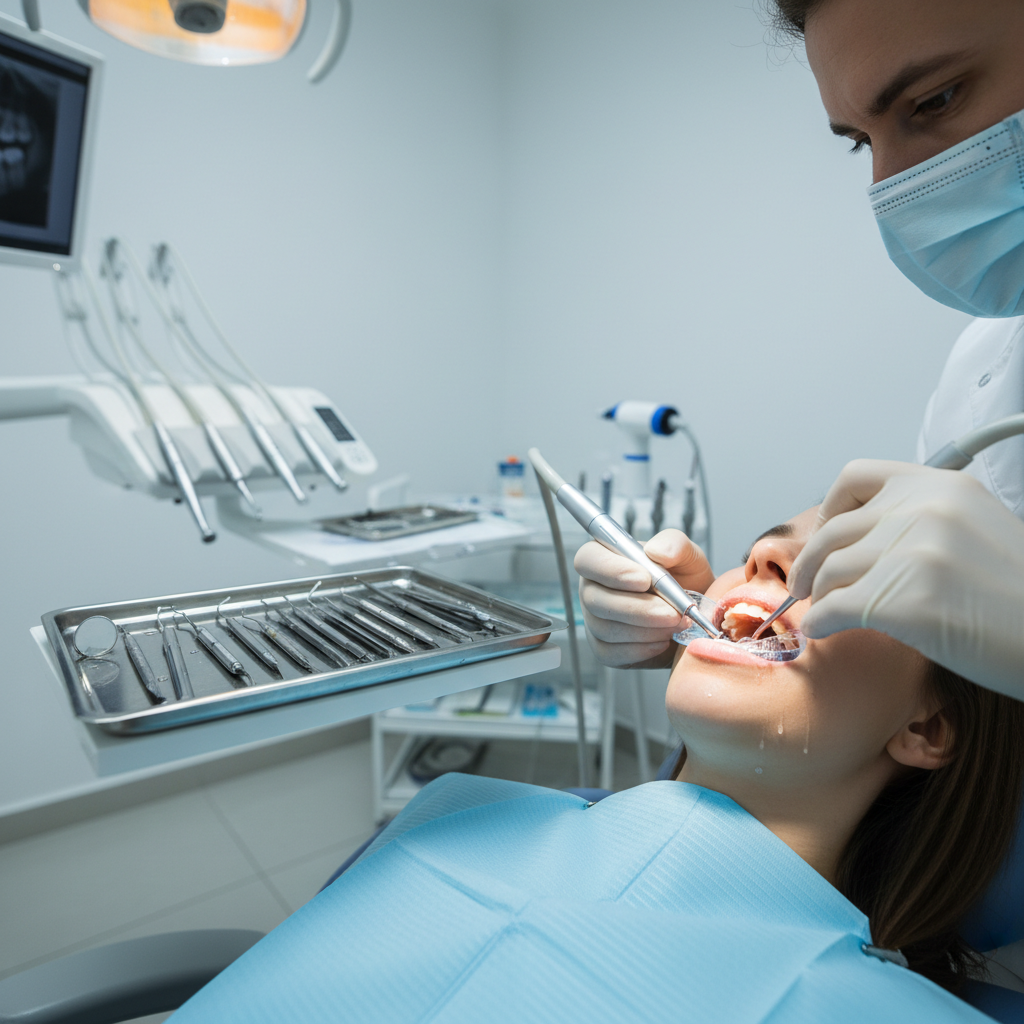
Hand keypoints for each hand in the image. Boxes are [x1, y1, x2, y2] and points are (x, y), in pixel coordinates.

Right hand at [575, 529, 714, 668]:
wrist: (694, 616)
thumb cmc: (685, 580)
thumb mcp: (688, 556)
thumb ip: (674, 544)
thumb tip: (655, 551)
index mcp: (606, 558)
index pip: (588, 559)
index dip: (611, 570)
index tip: (644, 580)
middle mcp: (593, 588)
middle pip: (596, 599)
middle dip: (638, 608)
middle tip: (673, 613)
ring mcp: (594, 620)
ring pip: (606, 628)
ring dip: (646, 630)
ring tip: (676, 625)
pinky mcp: (604, 649)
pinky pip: (612, 653)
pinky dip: (643, 649)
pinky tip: (663, 640)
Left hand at [788, 459, 1023, 695]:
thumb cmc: (1020, 596)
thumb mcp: (978, 529)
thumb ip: (923, 522)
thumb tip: (862, 543)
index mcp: (941, 487)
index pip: (857, 477)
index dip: (829, 508)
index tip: (825, 532)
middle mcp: (923, 510)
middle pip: (833, 531)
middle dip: (811, 562)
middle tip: (804, 585)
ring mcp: (911, 553)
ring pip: (830, 572)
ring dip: (817, 596)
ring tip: (819, 611)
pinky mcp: (902, 600)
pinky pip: (835, 609)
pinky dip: (822, 624)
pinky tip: (825, 632)